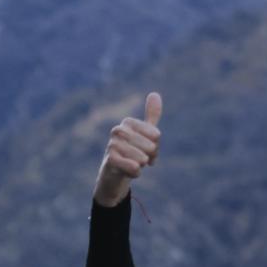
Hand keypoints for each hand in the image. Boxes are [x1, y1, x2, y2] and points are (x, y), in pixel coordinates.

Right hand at [94, 91, 162, 206]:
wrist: (114, 172)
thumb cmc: (132, 150)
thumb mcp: (144, 133)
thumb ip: (151, 115)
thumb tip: (155, 94)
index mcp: (128, 122)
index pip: (156, 136)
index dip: (155, 146)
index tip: (147, 148)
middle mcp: (118, 130)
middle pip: (151, 146)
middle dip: (150, 156)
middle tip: (141, 158)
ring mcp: (112, 145)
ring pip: (143, 158)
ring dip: (142, 165)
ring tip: (133, 163)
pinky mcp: (110, 160)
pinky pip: (135, 167)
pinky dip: (136, 172)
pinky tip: (128, 170)